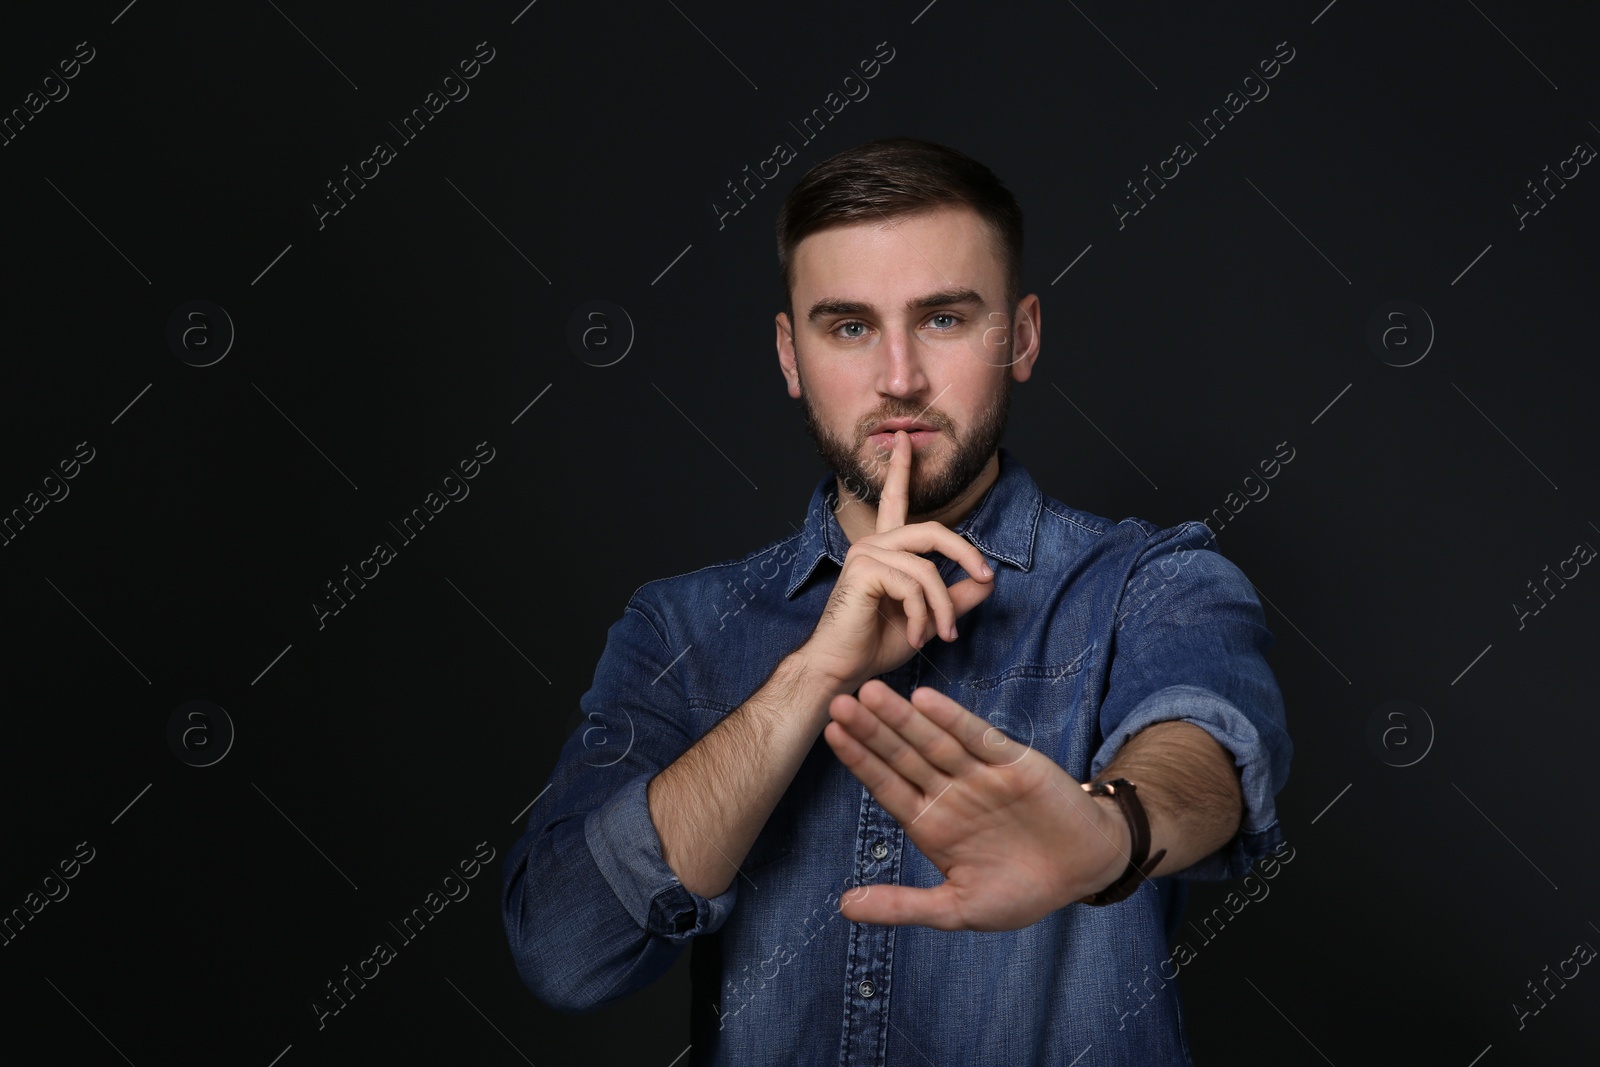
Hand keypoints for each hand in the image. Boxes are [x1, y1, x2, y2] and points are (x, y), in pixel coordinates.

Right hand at [801, 430, 995, 692]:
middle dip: (966, 553)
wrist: (841, 669)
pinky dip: (924, 615)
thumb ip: (955, 597)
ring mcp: (866, 553)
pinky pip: (914, 585)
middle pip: (934, 531)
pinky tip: (916, 636)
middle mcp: (873, 544)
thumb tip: (989, 579)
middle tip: (985, 578)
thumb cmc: (875, 644)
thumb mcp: (929, 617)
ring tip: (941, 635)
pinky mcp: (864, 569)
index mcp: (885, 549)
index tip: (906, 440)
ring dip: (942, 607)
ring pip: (928, 568)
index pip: (896, 501)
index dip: (901, 469)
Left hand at [823, 681, 1131, 930]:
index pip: (887, 786)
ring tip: (870, 693)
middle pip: (903, 756)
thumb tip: (844, 908)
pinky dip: (953, 719)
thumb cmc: (1022, 891)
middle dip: (871, 730)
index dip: (860, 760)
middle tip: (837, 702)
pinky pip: (979, 737)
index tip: (831, 734)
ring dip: (903, 717)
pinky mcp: (1014, 764)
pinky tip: (926, 701)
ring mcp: (980, 775)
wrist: (1087, 870)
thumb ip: (902, 906)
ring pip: (934, 741)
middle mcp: (950, 793)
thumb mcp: (958, 909)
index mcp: (931, 824)